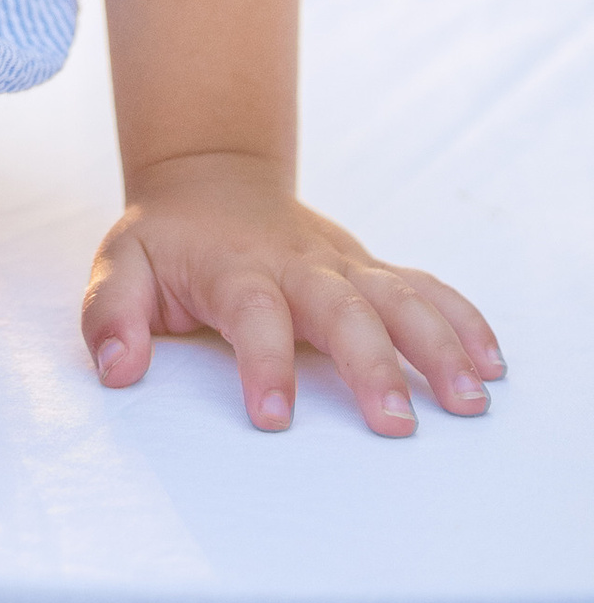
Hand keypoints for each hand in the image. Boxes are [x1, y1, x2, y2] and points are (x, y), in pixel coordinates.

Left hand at [83, 152, 502, 434]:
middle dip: (371, 365)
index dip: (262, 361)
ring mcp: (341, 265)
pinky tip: (490, 361)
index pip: (252, 312)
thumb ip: (112, 317)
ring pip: (396, 297)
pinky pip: (423, 288)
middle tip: (395, 425)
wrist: (210, 177)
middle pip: (341, 309)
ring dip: (436, 344)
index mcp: (235, 269)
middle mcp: (296, 265)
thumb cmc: (167, 240)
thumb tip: (119, 369)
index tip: (272, 416)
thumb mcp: (121, 266)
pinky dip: (460, 318)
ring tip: (468, 399)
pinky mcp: (368, 270)